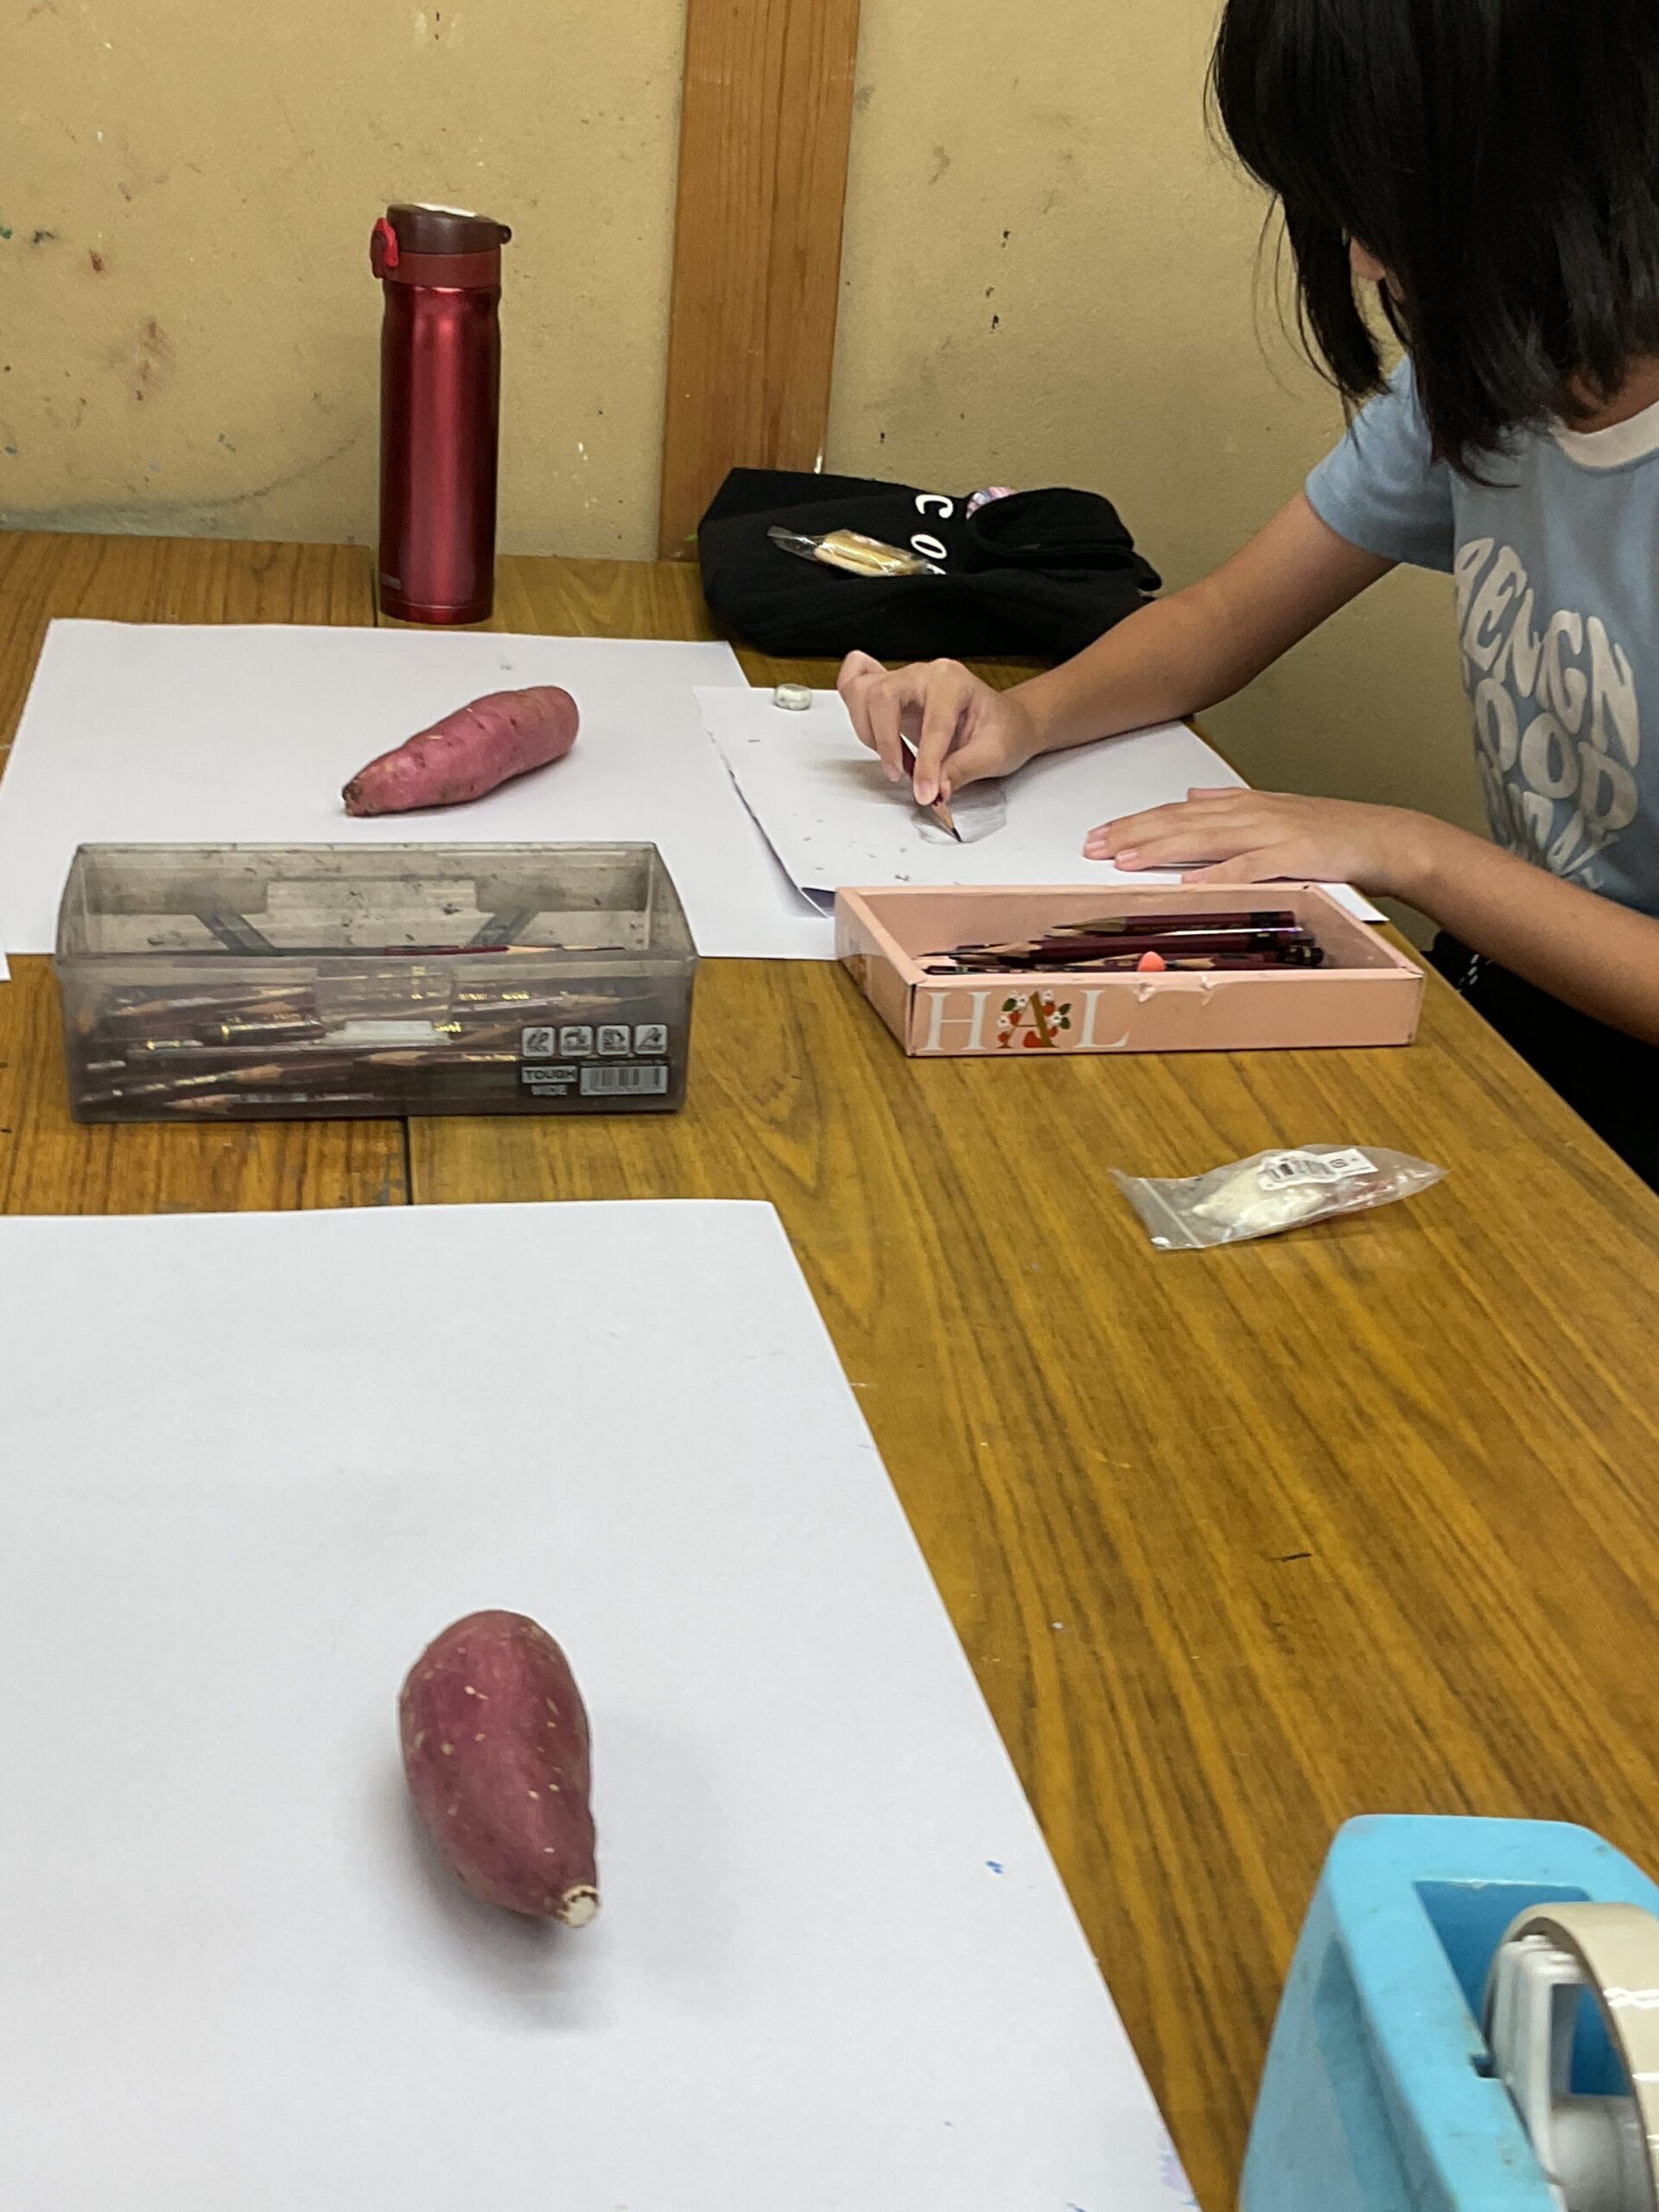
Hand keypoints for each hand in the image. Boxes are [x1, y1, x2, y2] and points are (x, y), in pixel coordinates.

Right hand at [837, 650, 1038, 803]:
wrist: (1004, 722)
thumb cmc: (1002, 730)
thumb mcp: (995, 754)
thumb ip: (963, 771)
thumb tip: (935, 789)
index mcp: (953, 681)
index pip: (932, 722)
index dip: (927, 763)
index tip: (925, 792)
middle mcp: (924, 674)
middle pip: (882, 696)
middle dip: (885, 741)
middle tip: (900, 775)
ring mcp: (903, 681)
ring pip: (861, 694)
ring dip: (869, 734)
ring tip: (895, 761)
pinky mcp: (890, 695)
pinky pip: (853, 687)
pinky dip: (854, 710)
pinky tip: (871, 731)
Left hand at [1083, 786, 1444, 897]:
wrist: (1385, 837)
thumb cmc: (1331, 831)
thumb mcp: (1274, 810)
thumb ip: (1229, 803)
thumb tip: (1191, 796)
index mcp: (1243, 805)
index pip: (1177, 812)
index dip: (1136, 821)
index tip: (1100, 833)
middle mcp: (1251, 814)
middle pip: (1180, 823)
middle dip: (1133, 834)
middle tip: (1093, 847)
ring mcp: (1272, 834)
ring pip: (1205, 840)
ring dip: (1162, 849)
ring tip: (1124, 860)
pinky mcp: (1294, 858)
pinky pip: (1249, 868)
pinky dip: (1217, 875)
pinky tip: (1187, 884)